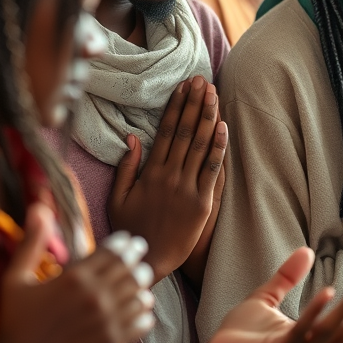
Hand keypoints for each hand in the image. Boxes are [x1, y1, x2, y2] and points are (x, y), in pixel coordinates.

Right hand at [0, 204, 154, 342]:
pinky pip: (143, 321)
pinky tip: (139, 311)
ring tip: (139, 286)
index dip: (126, 244)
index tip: (128, 243)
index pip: (115, 250)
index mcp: (75, 277)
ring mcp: (106, 320)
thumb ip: (32, 242)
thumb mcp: (16, 278)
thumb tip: (39, 207)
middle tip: (139, 261)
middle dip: (138, 262)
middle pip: (133, 270)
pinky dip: (144, 314)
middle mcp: (95, 296)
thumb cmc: (17, 322)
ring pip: (141, 294)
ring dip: (142, 288)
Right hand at [109, 75, 227, 281]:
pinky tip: (223, 127)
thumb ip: (126, 168)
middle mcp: (169, 176)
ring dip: (208, 117)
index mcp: (150, 173)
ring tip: (213, 94)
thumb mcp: (118, 198)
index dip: (175, 107)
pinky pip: (213, 170)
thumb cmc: (132, 230)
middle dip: (194, 104)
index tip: (183, 87)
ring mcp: (187, 189)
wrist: (148, 262)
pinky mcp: (203, 203)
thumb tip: (131, 137)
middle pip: (184, 132)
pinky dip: (219, 147)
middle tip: (202, 80)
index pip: (165, 132)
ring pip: (200, 146)